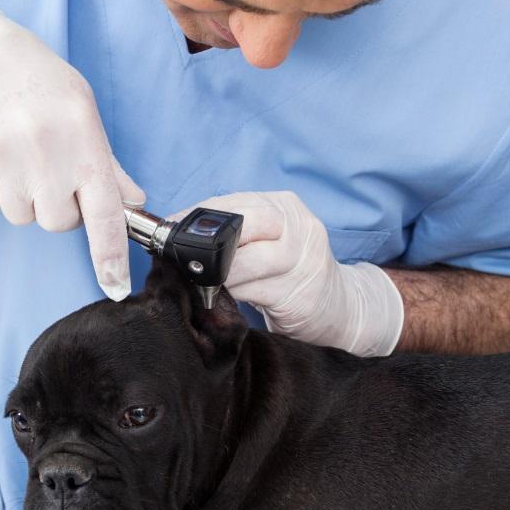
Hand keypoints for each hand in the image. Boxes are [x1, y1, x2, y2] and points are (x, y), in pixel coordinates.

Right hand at [0, 3, 143, 298]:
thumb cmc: (31, 76)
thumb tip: (132, 200)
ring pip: (24, 216)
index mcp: (81, 136)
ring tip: (19, 153)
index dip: (110, 253)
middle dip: (58, 205)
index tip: (116, 284)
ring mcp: (4, 160)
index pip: (104, 209)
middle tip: (49, 169)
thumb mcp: (80, 107)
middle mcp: (44, 150)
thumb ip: (105, 161)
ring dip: (25, 196)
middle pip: (59, 221)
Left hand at [170, 191, 403, 355]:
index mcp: (286, 206)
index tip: (169, 229)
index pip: (234, 203)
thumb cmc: (292, 272)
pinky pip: (254, 292)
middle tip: (188, 260)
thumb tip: (180, 233)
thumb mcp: (271, 240)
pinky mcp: (301, 293)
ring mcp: (304, 260)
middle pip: (244, 224)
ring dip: (218, 275)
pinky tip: (228, 298)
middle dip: (209, 244)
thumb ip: (237, 231)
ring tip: (206, 283)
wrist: (341, 307)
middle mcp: (300, 227)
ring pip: (245, 261)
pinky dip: (234, 295)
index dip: (197, 215)